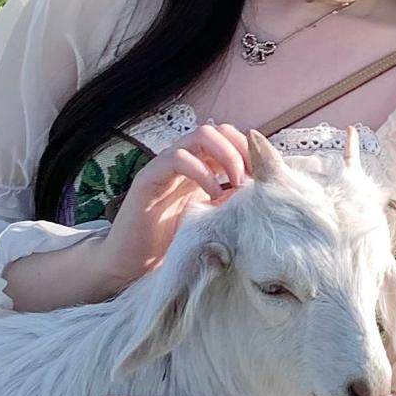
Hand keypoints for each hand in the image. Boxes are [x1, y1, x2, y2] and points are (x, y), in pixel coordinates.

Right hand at [100, 123, 251, 291]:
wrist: (132, 266)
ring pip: (201, 135)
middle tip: (251, 180)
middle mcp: (184, 160)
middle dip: (242, 149)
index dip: (250, 151)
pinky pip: (178, 159)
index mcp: (200, 167)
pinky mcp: (149, 177)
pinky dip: (203, 173)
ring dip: (227, 155)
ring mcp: (165, 165)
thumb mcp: (212, 219)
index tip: (264, 177)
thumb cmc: (172, 244)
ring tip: (237, 184)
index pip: (230, 138)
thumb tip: (261, 191)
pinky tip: (213, 197)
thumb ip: (231, 202)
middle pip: (219, 129)